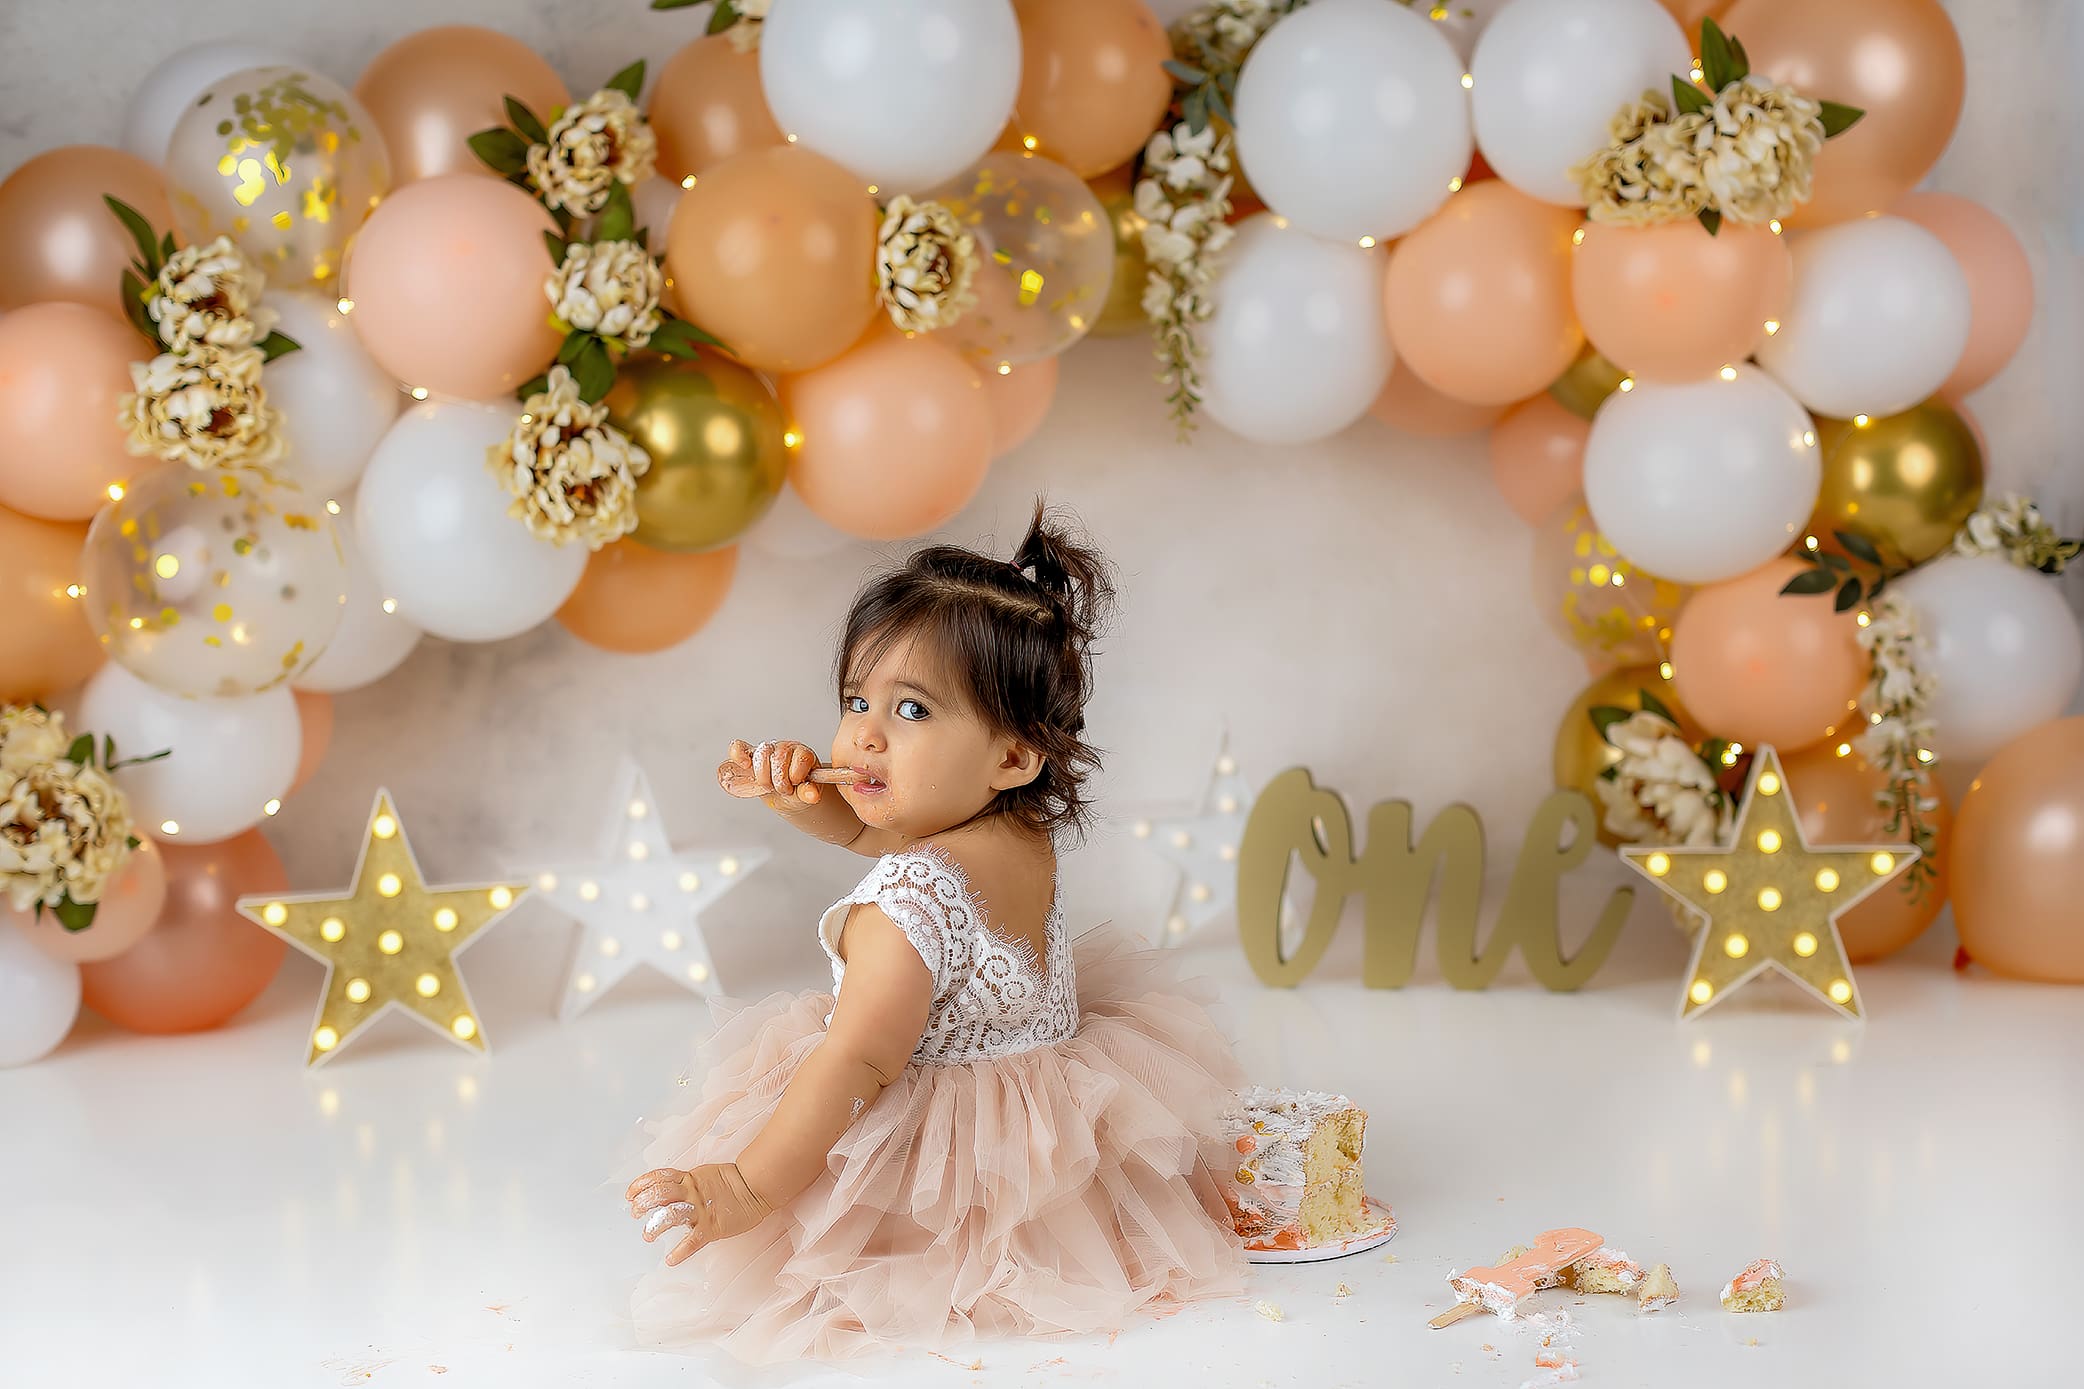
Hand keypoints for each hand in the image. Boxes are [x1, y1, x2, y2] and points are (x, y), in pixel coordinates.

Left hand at [625, 1163, 772, 1265]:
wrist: (755, 1186)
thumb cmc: (730, 1183)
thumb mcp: (703, 1175)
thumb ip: (684, 1182)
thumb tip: (662, 1189)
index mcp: (688, 1178)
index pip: (658, 1178)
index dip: (641, 1185)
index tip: (629, 1194)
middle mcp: (691, 1192)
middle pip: (660, 1194)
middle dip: (643, 1203)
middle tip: (635, 1212)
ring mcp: (701, 1209)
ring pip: (672, 1214)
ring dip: (655, 1226)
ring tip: (648, 1235)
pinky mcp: (711, 1226)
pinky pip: (693, 1240)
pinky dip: (681, 1251)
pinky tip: (671, 1259)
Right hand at [718, 739, 822, 805]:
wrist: (785, 794)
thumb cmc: (798, 790)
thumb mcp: (805, 794)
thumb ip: (808, 793)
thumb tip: (812, 796)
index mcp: (802, 754)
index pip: (800, 758)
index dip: (795, 776)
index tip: (794, 786)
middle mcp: (784, 748)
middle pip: (779, 756)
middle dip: (779, 779)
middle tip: (782, 790)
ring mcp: (766, 750)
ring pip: (761, 754)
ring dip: (763, 775)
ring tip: (768, 787)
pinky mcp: (748, 756)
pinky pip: (739, 748)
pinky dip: (738, 755)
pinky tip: (744, 765)